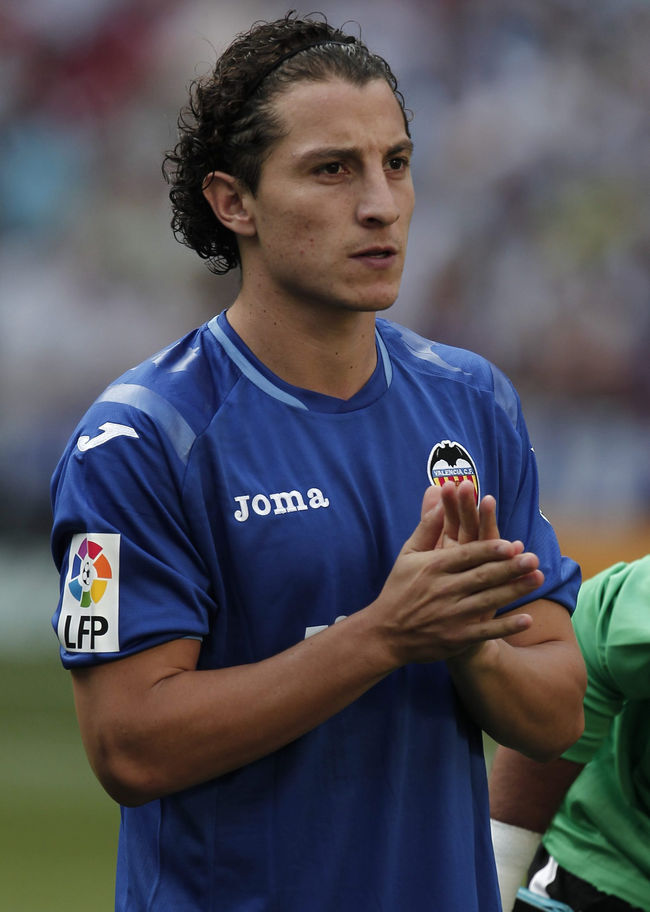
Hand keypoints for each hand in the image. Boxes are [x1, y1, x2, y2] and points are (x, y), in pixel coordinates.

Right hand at [369, 488, 541, 665]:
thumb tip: (439, 498)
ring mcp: (450, 616)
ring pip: (488, 601)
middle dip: (509, 568)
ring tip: (538, 579)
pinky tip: (527, 620)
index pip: (466, 556)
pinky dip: (506, 626)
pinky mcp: (456, 638)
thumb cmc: (399, 589)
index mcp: (432, 568)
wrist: (386, 634)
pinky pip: (485, 632)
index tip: (511, 543)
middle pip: (482, 577)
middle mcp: (443, 590)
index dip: (489, 550)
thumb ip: (427, 528)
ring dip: (515, 591)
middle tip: (533, 558)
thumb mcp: (408, 555)